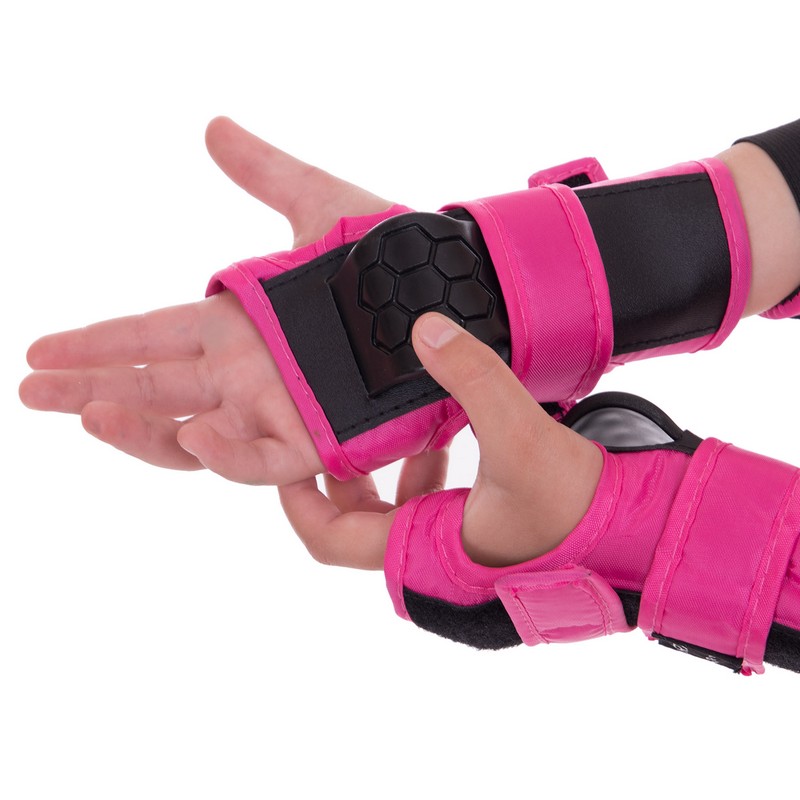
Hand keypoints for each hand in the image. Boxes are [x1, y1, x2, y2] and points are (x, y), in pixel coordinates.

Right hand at [19, 117, 391, 483]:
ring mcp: (280, 411)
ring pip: (194, 438)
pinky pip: (263, 460)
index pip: (152, 338)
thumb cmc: (395, 256)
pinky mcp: (320, 440)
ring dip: (140, 429)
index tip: (42, 350)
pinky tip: (194, 433)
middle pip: (155, 391)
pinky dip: (227, 453)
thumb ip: (266, 172)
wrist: (457, 293)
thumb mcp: (320, 204)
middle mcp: (247, 374)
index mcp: (238, 327)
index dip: (98, 343)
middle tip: (31, 389)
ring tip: (89, 410)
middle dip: (92, 388)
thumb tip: (213, 127)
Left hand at [279, 312, 603, 568]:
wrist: (633, 536)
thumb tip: (425, 328)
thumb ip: (473, 377)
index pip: (328, 538)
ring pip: (394, 510)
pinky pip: (429, 503)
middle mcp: (430, 557)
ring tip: (405, 420)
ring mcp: (453, 549)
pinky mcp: (477, 535)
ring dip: (391, 465)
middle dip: (347, 471)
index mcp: (420, 549)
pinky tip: (447, 433)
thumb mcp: (520, 435)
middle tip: (342, 424)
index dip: (297, 500)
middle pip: (356, 520)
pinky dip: (427, 470)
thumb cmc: (579, 508)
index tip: (288, 454)